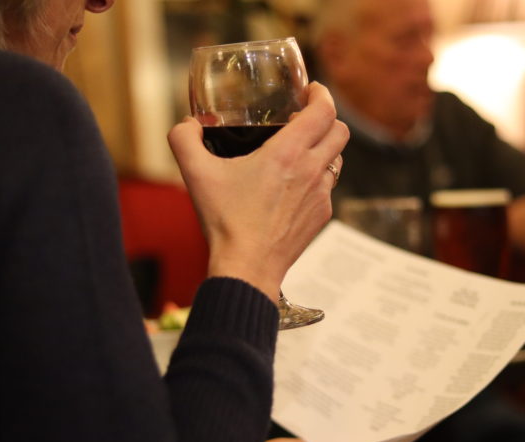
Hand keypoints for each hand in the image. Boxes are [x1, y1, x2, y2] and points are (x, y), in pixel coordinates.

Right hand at [168, 82, 348, 302]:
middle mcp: (312, 171)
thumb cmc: (225, 222)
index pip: (324, 110)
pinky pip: (327, 188)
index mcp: (288, 153)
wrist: (247, 268)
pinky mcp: (321, 216)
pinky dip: (316, 180)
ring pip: (337, 160)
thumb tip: (187, 124)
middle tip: (306, 118)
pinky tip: (292, 188)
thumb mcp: (195, 175)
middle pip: (340, 131)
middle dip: (327, 118)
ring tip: (300, 152)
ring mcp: (321, 195)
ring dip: (323, 149)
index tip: (311, 90)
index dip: (322, 94)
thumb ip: (184, 139)